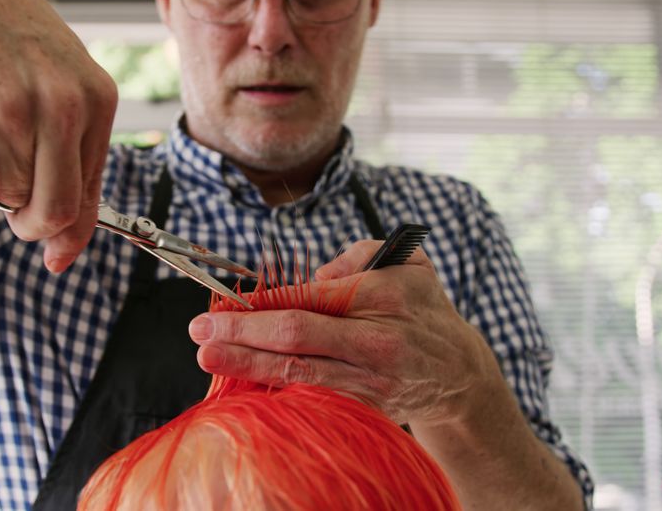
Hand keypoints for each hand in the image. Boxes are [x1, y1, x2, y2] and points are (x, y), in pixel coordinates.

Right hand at [0, 0, 117, 271]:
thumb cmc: (13, 48)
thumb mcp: (64, 86)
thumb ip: (75, 163)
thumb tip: (64, 254)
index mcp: (96, 99)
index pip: (90, 195)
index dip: (71, 233)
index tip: (56, 254)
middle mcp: (58, 105)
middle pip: (54, 210)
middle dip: (34, 227)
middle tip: (18, 211)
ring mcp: (7, 112)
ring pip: (9, 202)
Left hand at [187, 240, 502, 425]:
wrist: (460, 372)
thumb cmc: (422, 307)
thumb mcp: (407, 261)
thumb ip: (358, 255)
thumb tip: (311, 276)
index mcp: (383, 294)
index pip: (309, 298)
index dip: (261, 302)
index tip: (223, 302)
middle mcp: (377, 340)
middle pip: (298, 337)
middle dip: (243, 333)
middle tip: (200, 331)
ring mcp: (371, 379)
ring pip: (301, 372)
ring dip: (249, 366)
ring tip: (210, 359)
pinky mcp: (366, 406)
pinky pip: (314, 395)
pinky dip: (277, 389)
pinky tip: (245, 384)